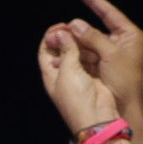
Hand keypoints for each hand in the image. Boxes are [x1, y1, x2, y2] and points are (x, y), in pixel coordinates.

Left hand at [39, 23, 122, 143]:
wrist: (97, 117)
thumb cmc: (77, 99)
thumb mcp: (68, 71)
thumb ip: (66, 50)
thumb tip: (60, 33)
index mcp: (50, 74)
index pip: (45, 50)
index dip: (51, 37)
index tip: (61, 26)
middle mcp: (63, 75)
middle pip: (61, 50)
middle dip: (67, 38)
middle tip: (75, 29)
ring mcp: (78, 76)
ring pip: (77, 53)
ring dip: (80, 44)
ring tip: (86, 39)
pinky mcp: (93, 77)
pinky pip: (90, 60)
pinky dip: (91, 52)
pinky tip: (95, 48)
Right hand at [60, 0, 142, 121]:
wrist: (129, 110)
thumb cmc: (127, 83)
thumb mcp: (111, 56)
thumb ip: (93, 37)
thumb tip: (74, 24)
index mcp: (129, 35)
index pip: (108, 12)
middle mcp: (121, 43)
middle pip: (94, 28)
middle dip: (77, 29)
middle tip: (61, 28)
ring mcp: (111, 55)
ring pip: (87, 43)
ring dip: (73, 43)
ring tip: (58, 40)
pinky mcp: (102, 67)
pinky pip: (86, 56)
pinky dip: (75, 54)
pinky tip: (64, 53)